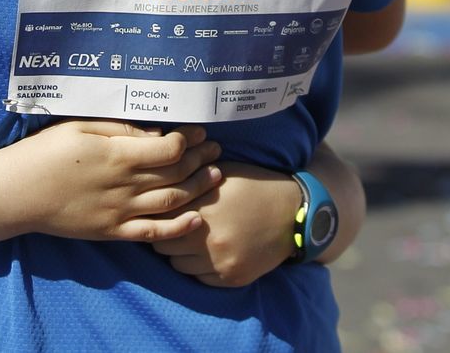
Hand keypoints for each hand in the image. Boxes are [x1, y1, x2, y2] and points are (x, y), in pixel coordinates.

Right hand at [6, 120, 223, 242]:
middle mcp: (125, 186)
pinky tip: (197, 220)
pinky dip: (179, 228)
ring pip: (172, 201)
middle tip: (215, 150)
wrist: (16, 193)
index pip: (170, 148)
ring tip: (215, 176)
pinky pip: (153, 233)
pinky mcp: (112, 232)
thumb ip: (120, 129)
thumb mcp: (81, 127)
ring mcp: (120, 212)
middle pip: (176, 173)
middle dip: (201, 160)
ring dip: (198, 189)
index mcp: (118, 155)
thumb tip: (156, 133)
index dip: (190, 139)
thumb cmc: (45, 152)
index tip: (199, 131)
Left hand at [151, 162, 302, 286]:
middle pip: (162, 245)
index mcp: (203, 208)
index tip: (159, 209)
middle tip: (172, 226)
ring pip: (178, 264)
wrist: (292, 213)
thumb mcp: (222, 172)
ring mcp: (219, 262)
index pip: (160, 218)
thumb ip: (191, 178)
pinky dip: (199, 267)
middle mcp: (208, 238)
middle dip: (165, 234)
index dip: (157, 213)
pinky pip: (199, 278)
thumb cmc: (254, 186)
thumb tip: (162, 178)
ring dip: (180, 253)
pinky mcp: (231, 278)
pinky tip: (207, 252)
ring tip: (190, 240)